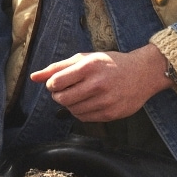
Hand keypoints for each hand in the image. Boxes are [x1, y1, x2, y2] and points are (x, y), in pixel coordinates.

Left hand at [30, 44, 169, 121]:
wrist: (143, 73)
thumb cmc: (111, 63)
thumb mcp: (85, 58)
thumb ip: (58, 67)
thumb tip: (33, 77)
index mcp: (89, 66)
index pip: (56, 82)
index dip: (52, 84)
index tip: (58, 82)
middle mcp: (97, 84)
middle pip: (61, 99)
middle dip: (59, 96)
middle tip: (67, 90)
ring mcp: (105, 101)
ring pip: (72, 110)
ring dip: (70, 104)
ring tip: (81, 94)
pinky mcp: (111, 114)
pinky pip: (84, 118)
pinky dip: (81, 112)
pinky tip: (89, 102)